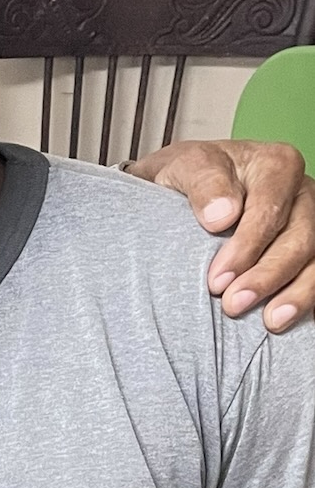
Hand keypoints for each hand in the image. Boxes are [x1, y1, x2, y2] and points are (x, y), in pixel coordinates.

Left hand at [125, 139, 313, 331]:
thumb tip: (222, 216)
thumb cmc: (189, 177)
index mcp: (276, 166)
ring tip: (271, 322)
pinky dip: (306, 300)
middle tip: (233, 305)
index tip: (217, 280)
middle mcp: (301, 194)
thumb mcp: (184, 167)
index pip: (270, 208)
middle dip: (268, 276)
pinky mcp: (308, 251)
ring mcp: (310, 223)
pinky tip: (289, 321)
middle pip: (300, 238)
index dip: (247, 247)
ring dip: (295, 294)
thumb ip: (203, 183)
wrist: (186, 188)